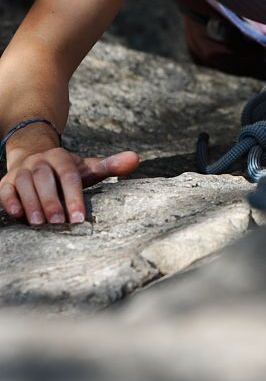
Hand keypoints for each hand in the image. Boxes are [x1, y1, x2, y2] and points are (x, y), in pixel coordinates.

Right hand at [0, 148, 139, 225]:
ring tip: (40, 224)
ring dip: (32, 204)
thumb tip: (136, 158)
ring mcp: (21, 171)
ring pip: (24, 184)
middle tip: (59, 223)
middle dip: (52, 201)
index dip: (75, 196)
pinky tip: (17, 215)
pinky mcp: (7, 182)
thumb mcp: (87, 167)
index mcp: (61, 158)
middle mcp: (40, 162)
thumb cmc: (65, 170)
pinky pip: (5, 190)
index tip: (80, 217)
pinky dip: (10, 201)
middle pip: (45, 179)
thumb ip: (110, 165)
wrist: (33, 156)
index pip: (69, 176)